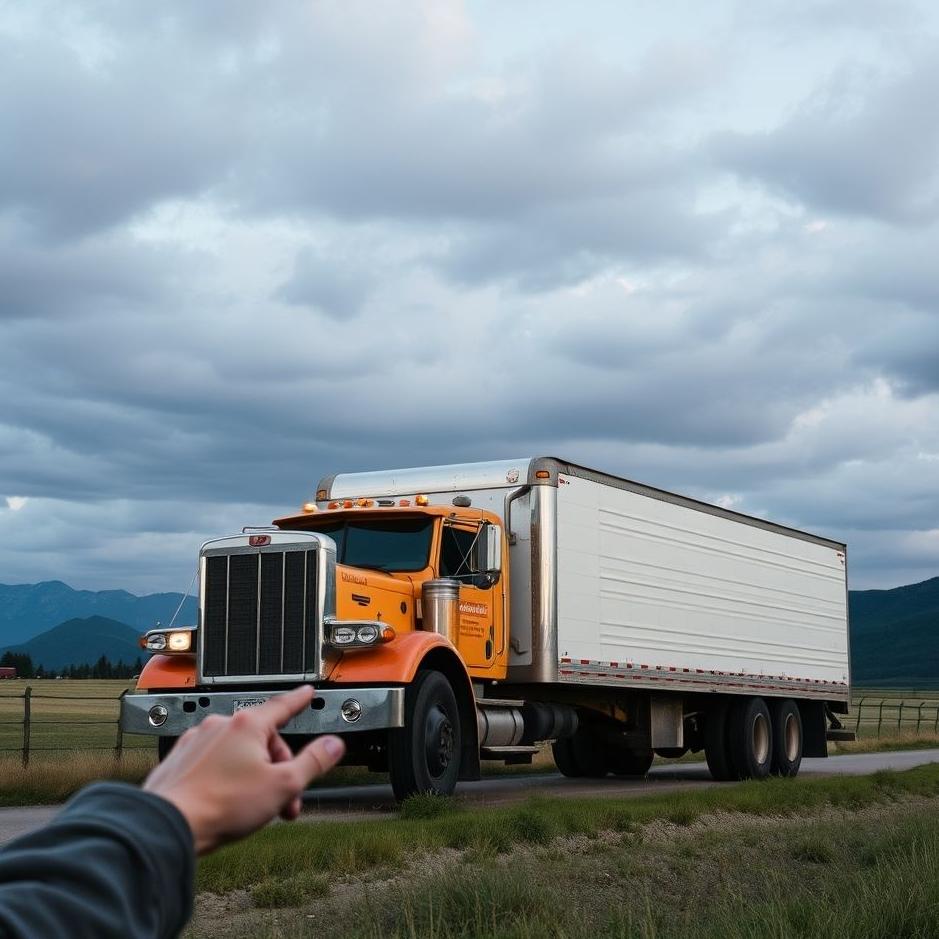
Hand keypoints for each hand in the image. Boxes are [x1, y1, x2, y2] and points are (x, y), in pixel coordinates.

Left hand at [143, 686, 344, 854]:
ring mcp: (196, 742)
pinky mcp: (179, 761)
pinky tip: (226, 803)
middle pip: (262, 739)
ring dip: (253, 776)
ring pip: (237, 753)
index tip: (306, 693)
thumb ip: (313, 762)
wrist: (168, 826)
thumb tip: (333, 745)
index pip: (282, 705)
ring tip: (253, 807)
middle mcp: (220, 726)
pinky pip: (213, 763)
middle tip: (285, 800)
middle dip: (278, 768)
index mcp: (247, 725)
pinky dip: (226, 778)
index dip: (298, 700)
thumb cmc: (221, 805)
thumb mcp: (283, 786)